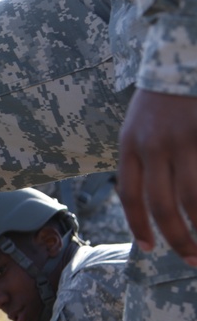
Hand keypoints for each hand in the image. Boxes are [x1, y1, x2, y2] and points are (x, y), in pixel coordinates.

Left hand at [118, 89, 196, 264]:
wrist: (180, 61)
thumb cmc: (160, 103)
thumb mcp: (137, 129)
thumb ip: (140, 163)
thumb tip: (148, 208)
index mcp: (130, 147)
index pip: (132, 197)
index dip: (140, 226)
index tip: (150, 248)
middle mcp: (154, 145)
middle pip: (163, 205)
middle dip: (178, 238)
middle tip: (192, 259)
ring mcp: (185, 140)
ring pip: (194, 197)